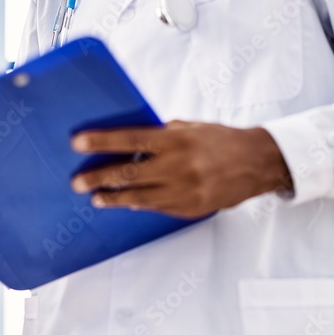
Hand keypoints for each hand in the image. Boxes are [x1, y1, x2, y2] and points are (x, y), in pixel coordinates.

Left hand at [70, 121, 292, 218]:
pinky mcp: (190, 207)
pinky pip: (157, 207)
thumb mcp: (190, 127)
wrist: (257, 163)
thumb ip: (162, 133)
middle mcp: (178, 165)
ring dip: (114, 197)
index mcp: (175, 139)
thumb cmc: (219, 140)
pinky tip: (122, 202)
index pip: (130, 139)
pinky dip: (138, 204)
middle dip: (99, 177)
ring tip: (95, 197)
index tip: (78, 143)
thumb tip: (131, 142)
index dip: (102, 142)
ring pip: (139, 197)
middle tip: (77, 182)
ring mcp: (184, 190)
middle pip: (129, 173)